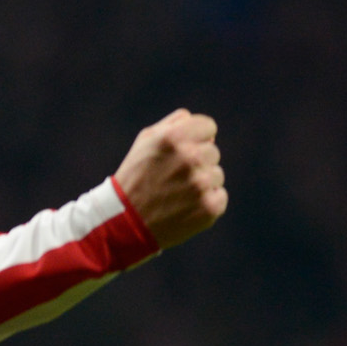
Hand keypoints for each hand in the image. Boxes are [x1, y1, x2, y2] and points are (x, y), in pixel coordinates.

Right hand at [113, 109, 226, 248]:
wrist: (126, 221)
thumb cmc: (136, 177)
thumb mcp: (145, 142)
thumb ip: (174, 124)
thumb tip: (205, 128)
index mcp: (173, 137)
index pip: (208, 126)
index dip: (197, 137)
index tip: (185, 149)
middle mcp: (190, 158)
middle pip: (213, 151)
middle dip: (198, 161)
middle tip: (174, 176)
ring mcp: (201, 184)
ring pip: (217, 175)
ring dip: (202, 182)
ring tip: (177, 193)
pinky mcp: (210, 207)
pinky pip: (220, 196)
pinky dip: (206, 202)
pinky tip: (185, 207)